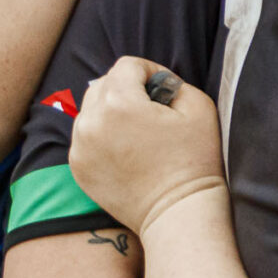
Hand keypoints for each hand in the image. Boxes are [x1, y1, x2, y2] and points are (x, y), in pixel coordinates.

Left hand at [70, 58, 227, 239]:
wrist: (178, 212)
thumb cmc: (195, 160)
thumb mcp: (200, 107)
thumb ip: (174, 82)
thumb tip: (156, 83)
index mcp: (119, 103)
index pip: (127, 65)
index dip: (150, 70)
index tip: (165, 88)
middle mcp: (91, 121)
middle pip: (103, 83)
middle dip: (127, 88)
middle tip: (153, 109)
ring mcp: (80, 146)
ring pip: (90, 109)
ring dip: (112, 111)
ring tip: (138, 132)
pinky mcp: (77, 167)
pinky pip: (85, 135)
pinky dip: (102, 135)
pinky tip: (127, 151)